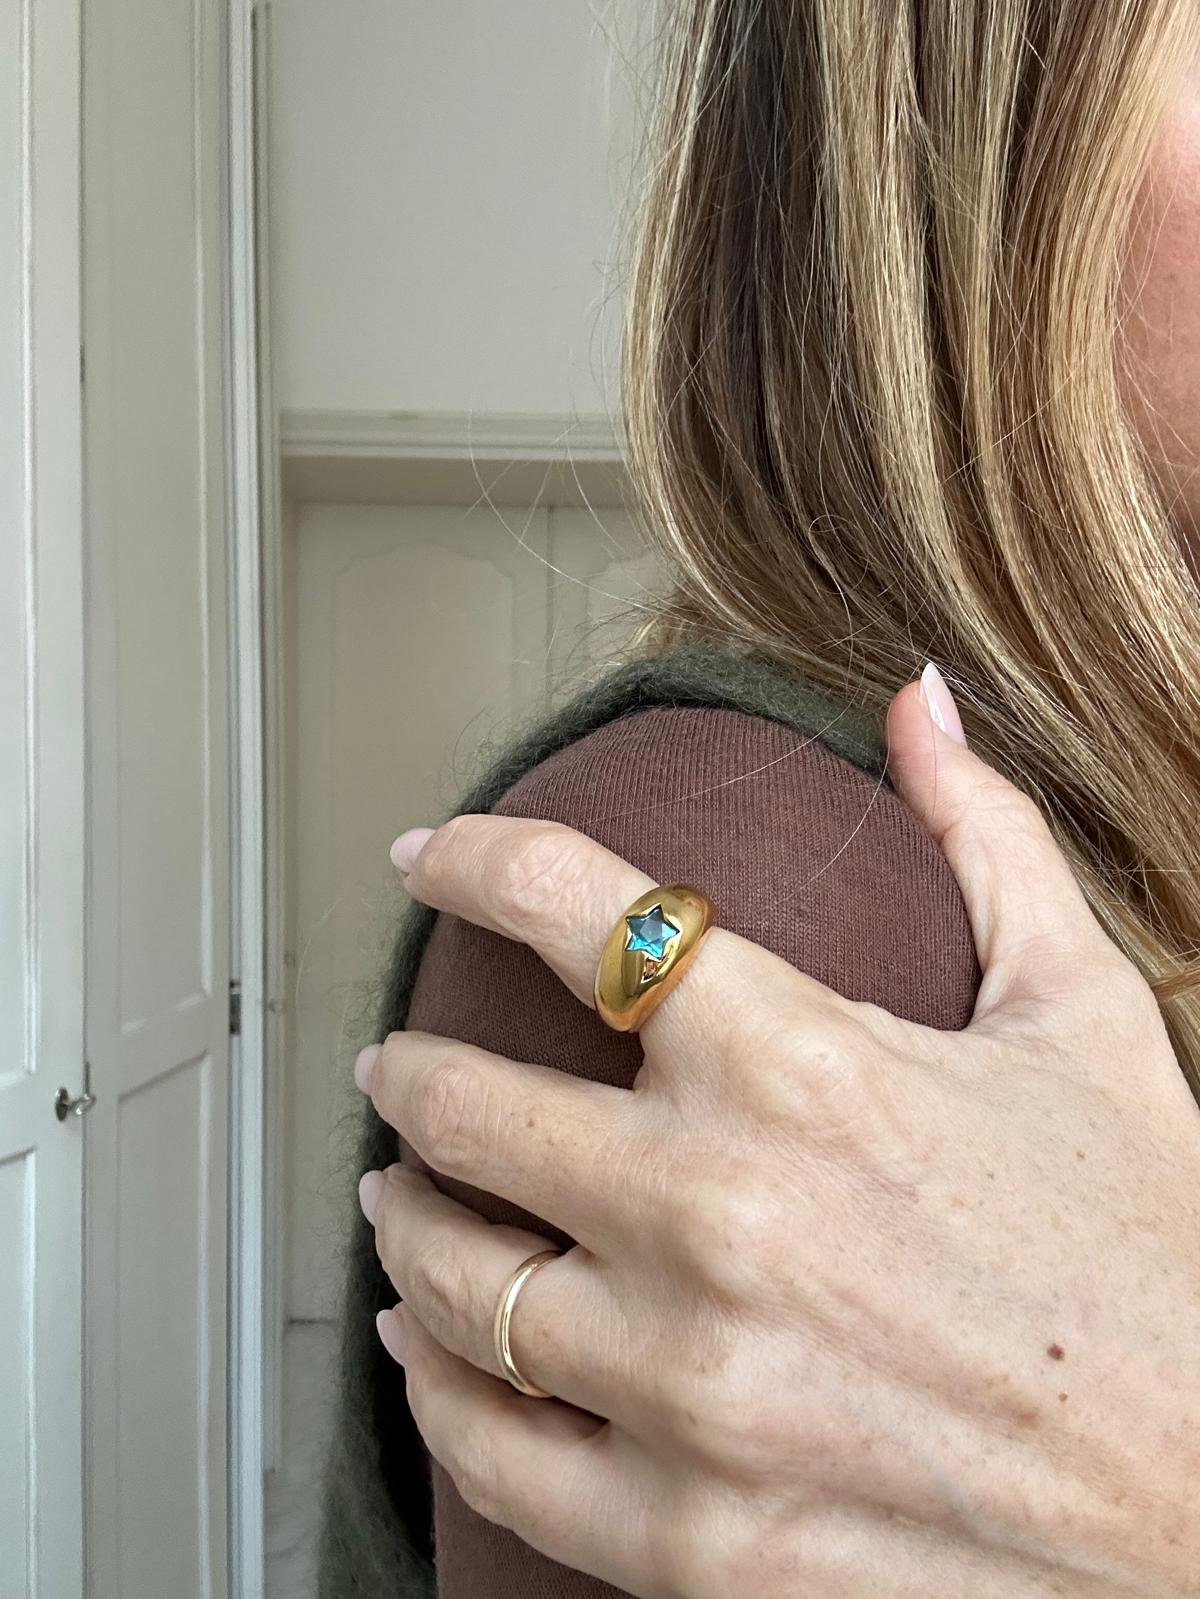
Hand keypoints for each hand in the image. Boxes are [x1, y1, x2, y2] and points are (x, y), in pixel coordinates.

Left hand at [355, 679, 1199, 1598]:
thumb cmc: (1148, 1256)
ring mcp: (690, 1388)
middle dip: (411, 1072)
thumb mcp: (1085, 1019)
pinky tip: (426, 1349)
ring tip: (400, 1202)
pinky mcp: (690, 1536)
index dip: (475, 861)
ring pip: (451, 1280)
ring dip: (405, 1224)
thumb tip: (918, 701)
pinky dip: (434, 1387)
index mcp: (801, 1066)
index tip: (430, 861)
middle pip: (464, 1106)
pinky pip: (490, 1449)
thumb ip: (986, 842)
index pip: (574, 909)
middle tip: (399, 1066)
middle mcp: (719, 1217)